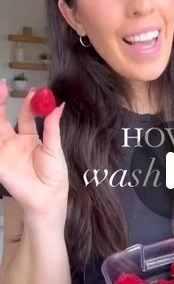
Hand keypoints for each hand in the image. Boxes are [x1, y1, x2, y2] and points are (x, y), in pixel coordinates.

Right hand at [0, 80, 68, 216]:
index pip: (24, 116)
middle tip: (1, 85)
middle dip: (0, 101)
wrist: (48, 197)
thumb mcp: (54, 148)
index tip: (33, 90)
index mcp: (29, 139)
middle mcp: (14, 143)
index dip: (27, 103)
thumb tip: (59, 105)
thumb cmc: (54, 176)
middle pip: (2, 118)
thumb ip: (53, 126)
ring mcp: (4, 152)